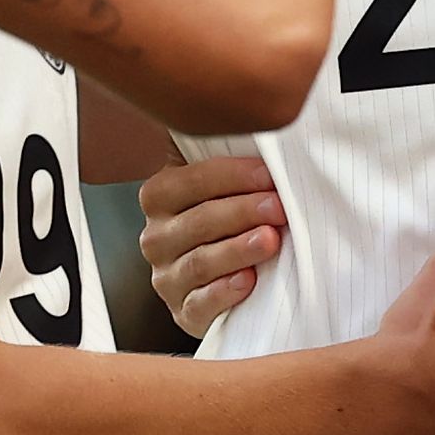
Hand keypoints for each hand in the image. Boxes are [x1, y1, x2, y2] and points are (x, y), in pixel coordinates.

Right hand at [139, 154, 284, 337]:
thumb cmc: (238, 218)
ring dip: (237, 250)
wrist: (237, 276)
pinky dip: (224, 292)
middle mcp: (156, 237)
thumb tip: (261, 121)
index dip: (232, 176)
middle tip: (278, 208)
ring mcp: (167, 278)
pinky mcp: (184, 313)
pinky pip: (199, 304)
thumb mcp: (228, 185)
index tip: (270, 174)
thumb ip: (232, 156)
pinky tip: (248, 281)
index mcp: (160, 196)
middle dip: (242, 211)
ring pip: (199, 262)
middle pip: (198, 221)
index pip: (189, 181)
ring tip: (270, 241)